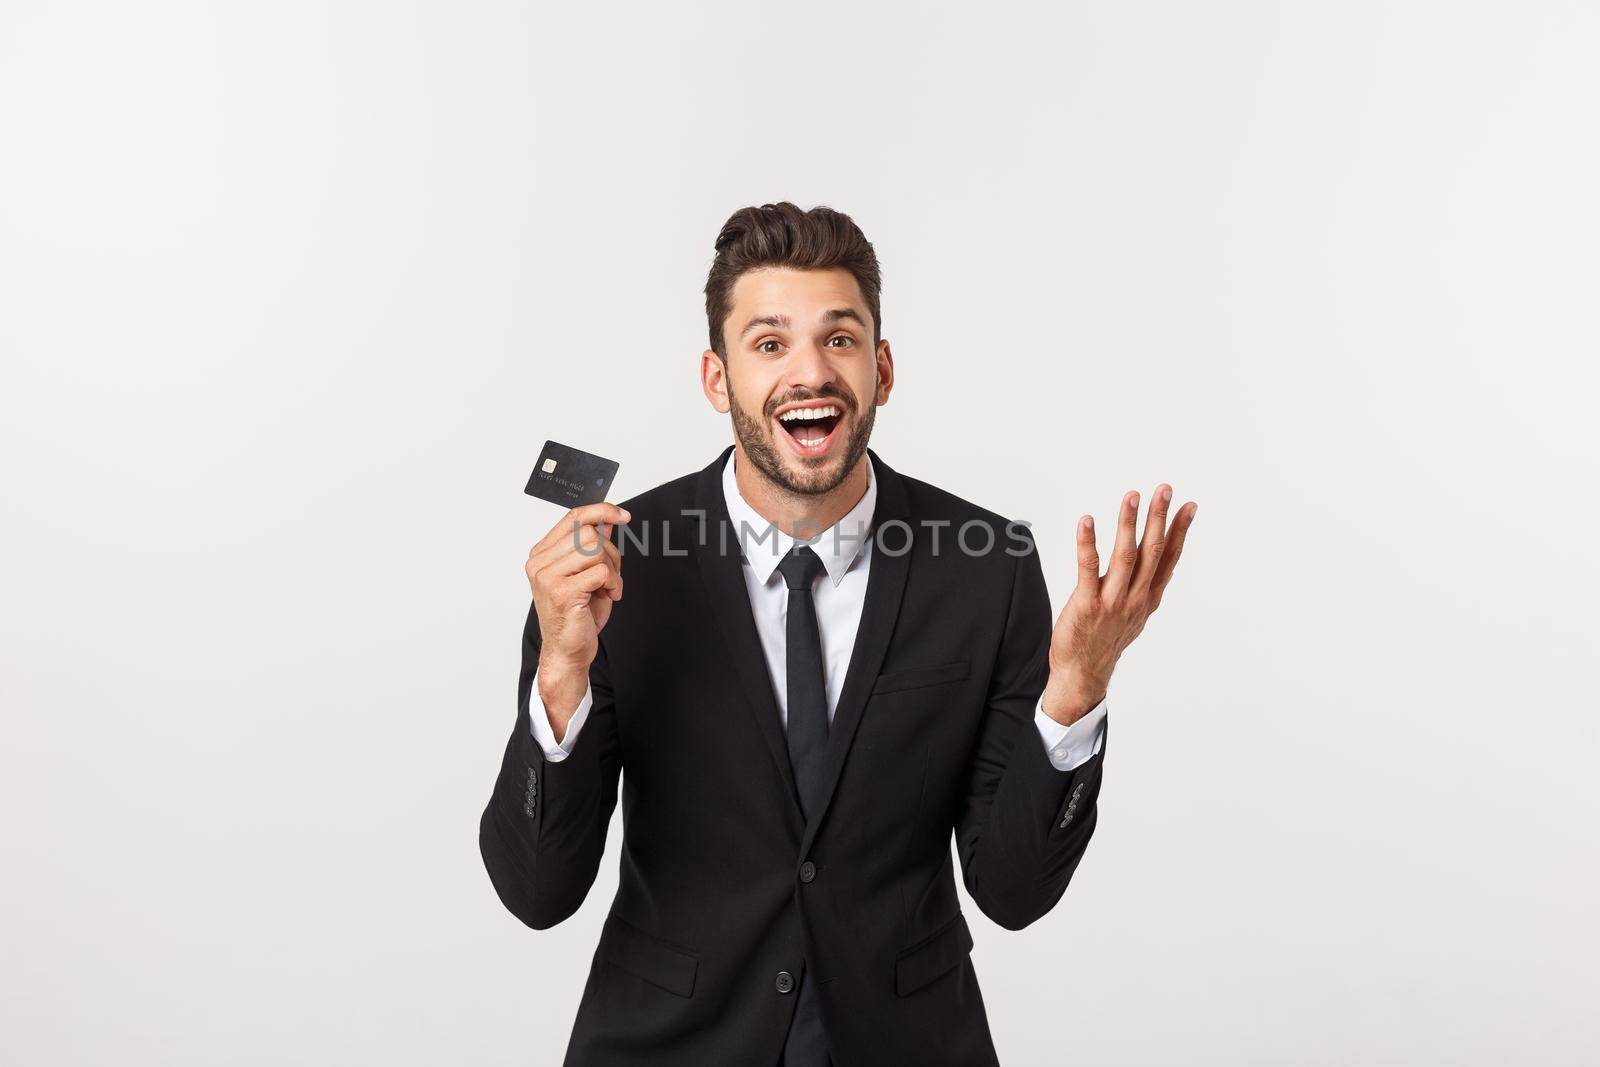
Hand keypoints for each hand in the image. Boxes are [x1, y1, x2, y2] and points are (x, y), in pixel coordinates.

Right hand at [524, 502, 630, 723]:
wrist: (568, 650)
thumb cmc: (577, 614)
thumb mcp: (587, 573)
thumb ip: (593, 546)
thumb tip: (607, 520)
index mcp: (542, 554)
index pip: (573, 517)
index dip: (601, 510)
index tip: (623, 515)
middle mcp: (539, 562)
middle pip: (588, 533)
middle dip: (610, 553)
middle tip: (610, 576)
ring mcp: (547, 576)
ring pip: (595, 549)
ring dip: (612, 569)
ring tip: (608, 587)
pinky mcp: (561, 591)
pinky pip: (601, 571)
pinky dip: (613, 583)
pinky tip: (608, 596)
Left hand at [1040, 484, 1196, 725]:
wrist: (1083, 674)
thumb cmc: (1104, 640)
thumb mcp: (1133, 614)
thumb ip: (1142, 588)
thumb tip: (1151, 564)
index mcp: (1148, 598)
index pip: (1169, 559)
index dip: (1179, 531)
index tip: (1188, 505)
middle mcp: (1136, 598)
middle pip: (1152, 552)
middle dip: (1159, 518)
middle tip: (1164, 489)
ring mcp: (1113, 602)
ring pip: (1126, 556)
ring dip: (1130, 524)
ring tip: (1133, 496)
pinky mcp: (1088, 605)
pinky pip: (1089, 568)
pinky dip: (1088, 543)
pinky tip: (1088, 521)